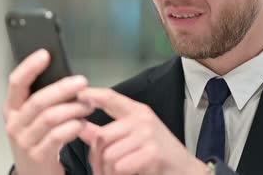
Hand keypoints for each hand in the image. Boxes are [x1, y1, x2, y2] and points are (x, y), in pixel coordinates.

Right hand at [3, 49, 93, 174]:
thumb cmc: (39, 140)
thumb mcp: (34, 118)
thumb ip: (44, 99)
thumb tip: (65, 77)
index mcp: (12, 109)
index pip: (16, 83)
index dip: (29, 67)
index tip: (45, 54)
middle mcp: (15, 124)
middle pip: (39, 100)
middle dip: (63, 88)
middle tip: (82, 82)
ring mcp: (25, 141)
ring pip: (51, 117)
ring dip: (74, 108)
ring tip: (88, 106)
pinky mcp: (38, 156)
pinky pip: (58, 136)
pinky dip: (73, 126)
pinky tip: (82, 123)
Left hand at [76, 88, 207, 174]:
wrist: (185, 170)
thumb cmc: (157, 155)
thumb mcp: (133, 138)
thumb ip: (107, 132)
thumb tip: (80, 127)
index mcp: (137, 111)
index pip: (110, 97)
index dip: (91, 95)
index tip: (77, 96)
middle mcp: (142, 119)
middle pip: (102, 137)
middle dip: (96, 159)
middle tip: (100, 171)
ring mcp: (148, 134)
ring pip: (109, 155)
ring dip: (108, 172)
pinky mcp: (152, 152)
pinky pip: (121, 166)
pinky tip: (130, 174)